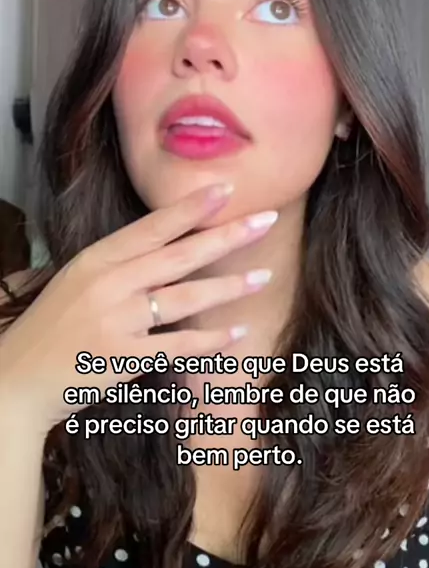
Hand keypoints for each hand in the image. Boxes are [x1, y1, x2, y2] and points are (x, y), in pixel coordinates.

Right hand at [0, 185, 276, 431]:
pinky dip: (210, 341)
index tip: (226, 189)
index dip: (191, 208)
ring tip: (263, 277)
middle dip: (227, 236)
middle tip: (265, 220)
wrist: (17, 378)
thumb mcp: (77, 281)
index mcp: (97, 259)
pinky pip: (177, 346)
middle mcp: (109, 284)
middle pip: (179, 255)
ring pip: (185, 298)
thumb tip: (170, 250)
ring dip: (229, 288)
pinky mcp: (123, 358)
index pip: (152, 227)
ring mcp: (117, 320)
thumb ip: (120, 266)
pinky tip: (236, 334)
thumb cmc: (51, 327)